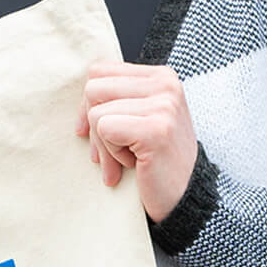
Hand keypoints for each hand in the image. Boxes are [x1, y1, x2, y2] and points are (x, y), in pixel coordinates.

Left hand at [77, 62, 197, 223]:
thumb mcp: (141, 117)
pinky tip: (134, 163)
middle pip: (93, 88)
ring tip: (128, 158)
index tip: (99, 130)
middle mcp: (165, 84)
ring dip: (104, 144)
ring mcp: (163, 105)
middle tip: (112, 150)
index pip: (100, 71)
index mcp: (161, 76)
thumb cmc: (158, 158)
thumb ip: (117, 98)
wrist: (185, 195)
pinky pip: (104, 129)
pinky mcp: (155, 129)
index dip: (90, 103)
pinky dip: (112, 153)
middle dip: (93, 124)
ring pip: (96, 112)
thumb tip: (81, 98)